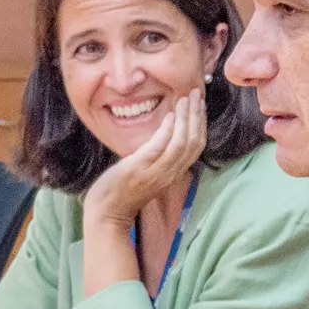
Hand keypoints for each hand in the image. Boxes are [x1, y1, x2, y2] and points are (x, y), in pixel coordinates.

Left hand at [82, 90, 206, 233]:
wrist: (107, 213)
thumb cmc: (124, 192)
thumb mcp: (147, 173)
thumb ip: (158, 157)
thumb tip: (165, 135)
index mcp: (173, 174)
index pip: (195, 147)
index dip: (200, 125)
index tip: (200, 105)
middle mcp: (170, 174)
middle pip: (194, 142)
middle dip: (197, 116)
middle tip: (198, 94)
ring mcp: (156, 172)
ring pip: (182, 142)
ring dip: (186, 118)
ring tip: (186, 99)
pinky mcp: (140, 168)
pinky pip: (160, 147)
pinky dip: (168, 130)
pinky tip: (170, 115)